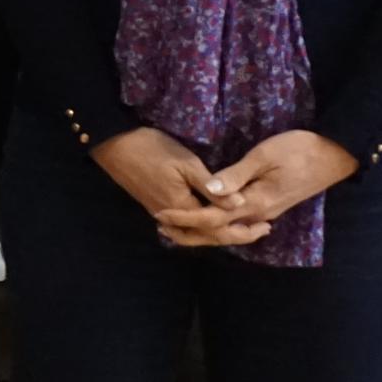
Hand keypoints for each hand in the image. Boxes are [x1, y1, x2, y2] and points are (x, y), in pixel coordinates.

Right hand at [87, 126, 254, 244]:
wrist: (116, 145)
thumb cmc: (153, 149)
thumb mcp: (188, 164)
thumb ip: (213, 187)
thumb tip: (240, 204)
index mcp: (183, 208)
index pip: (217, 229)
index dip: (242, 230)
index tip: (266, 226)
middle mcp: (173, 217)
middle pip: (207, 236)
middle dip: (234, 235)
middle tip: (260, 231)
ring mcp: (163, 213)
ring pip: (195, 233)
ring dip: (218, 233)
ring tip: (241, 229)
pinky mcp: (156, 205)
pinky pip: (184, 225)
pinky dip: (202, 227)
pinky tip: (213, 220)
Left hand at [154, 131, 361, 245]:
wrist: (335, 155)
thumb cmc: (300, 149)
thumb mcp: (265, 155)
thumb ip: (236, 175)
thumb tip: (208, 190)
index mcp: (256, 202)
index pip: (212, 218)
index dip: (185, 217)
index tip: (161, 212)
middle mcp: (260, 214)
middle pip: (218, 232)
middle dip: (189, 231)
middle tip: (161, 224)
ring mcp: (267, 213)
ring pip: (229, 231)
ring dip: (203, 231)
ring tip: (178, 226)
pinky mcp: (271, 207)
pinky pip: (239, 224)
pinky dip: (220, 226)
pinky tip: (209, 221)